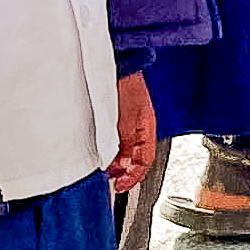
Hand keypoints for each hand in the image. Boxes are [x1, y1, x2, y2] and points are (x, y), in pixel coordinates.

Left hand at [109, 72, 158, 196]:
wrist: (117, 64)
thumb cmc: (125, 84)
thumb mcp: (125, 118)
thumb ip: (123, 141)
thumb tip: (118, 162)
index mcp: (147, 128)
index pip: (145, 160)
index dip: (134, 176)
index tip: (121, 185)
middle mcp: (139, 127)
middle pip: (136, 157)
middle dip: (125, 171)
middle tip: (111, 180)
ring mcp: (128, 122)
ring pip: (126, 150)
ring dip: (117, 162)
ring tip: (105, 169)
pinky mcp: (116, 118)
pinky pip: (117, 140)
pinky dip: (111, 150)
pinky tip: (102, 153)